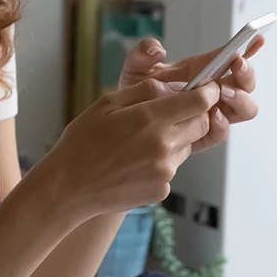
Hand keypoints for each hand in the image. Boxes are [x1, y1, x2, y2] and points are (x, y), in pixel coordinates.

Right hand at [36, 78, 221, 220]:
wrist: (68, 188)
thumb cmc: (82, 143)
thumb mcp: (106, 104)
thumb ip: (144, 91)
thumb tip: (174, 86)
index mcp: (150, 120)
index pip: (200, 102)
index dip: (208, 92)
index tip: (206, 89)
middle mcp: (163, 146)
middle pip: (200, 123)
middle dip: (192, 114)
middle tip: (167, 113)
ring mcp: (165, 171)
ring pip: (187, 146)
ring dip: (174, 138)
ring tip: (140, 141)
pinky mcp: (162, 189)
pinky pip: (172, 168)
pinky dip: (161, 161)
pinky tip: (134, 162)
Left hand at [117, 35, 263, 151]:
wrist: (125, 123)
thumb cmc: (135, 92)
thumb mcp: (135, 67)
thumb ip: (142, 53)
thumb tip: (157, 49)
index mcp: (201, 70)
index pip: (230, 58)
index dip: (248, 48)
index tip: (256, 39)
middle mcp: (212, 92)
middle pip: (245, 84)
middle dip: (246, 74)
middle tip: (237, 66)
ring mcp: (210, 113)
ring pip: (243, 108)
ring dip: (240, 99)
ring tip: (224, 93)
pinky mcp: (202, 135)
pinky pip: (221, 132)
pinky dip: (221, 124)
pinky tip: (212, 116)